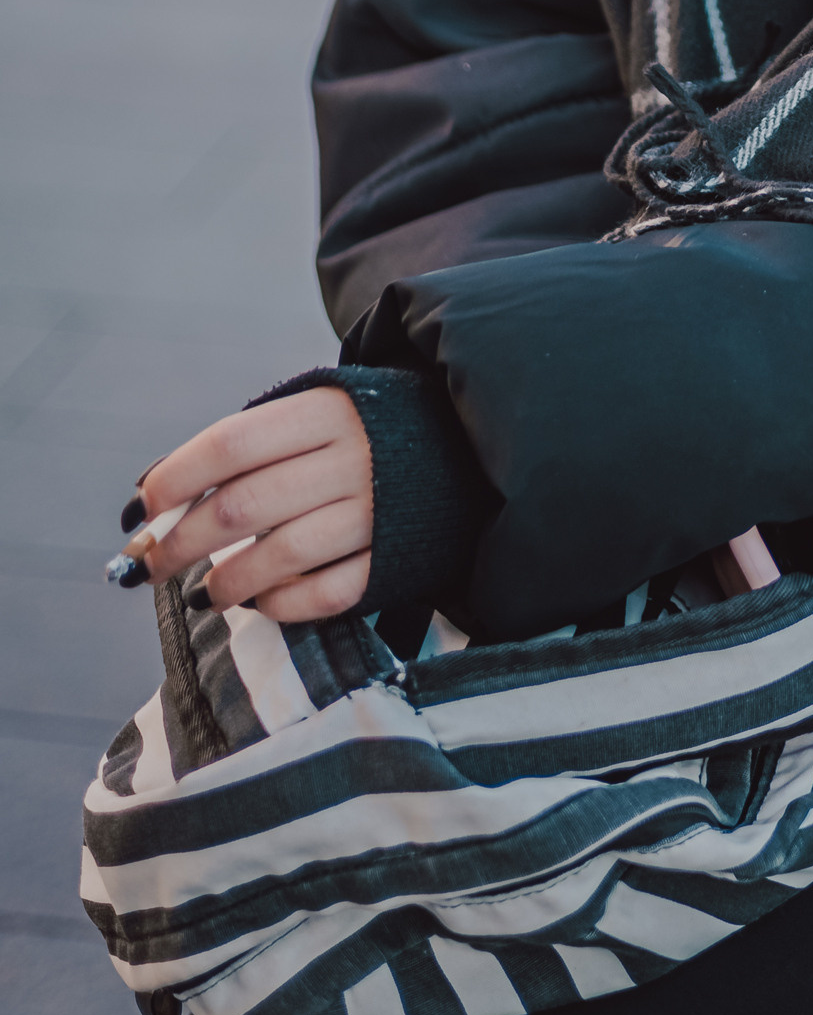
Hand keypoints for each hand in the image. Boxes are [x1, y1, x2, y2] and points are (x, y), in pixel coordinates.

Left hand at [137, 391, 373, 621]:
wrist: (469, 451)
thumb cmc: (366, 432)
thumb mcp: (317, 409)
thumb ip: (247, 443)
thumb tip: (152, 495)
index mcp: (327, 410)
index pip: (230, 444)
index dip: (174, 479)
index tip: (141, 510)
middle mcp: (353, 458)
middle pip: (242, 506)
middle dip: (178, 544)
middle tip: (148, 565)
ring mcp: (376, 513)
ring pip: (279, 557)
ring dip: (225, 582)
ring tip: (205, 592)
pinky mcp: (394, 560)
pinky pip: (325, 596)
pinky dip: (281, 605)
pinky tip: (260, 601)